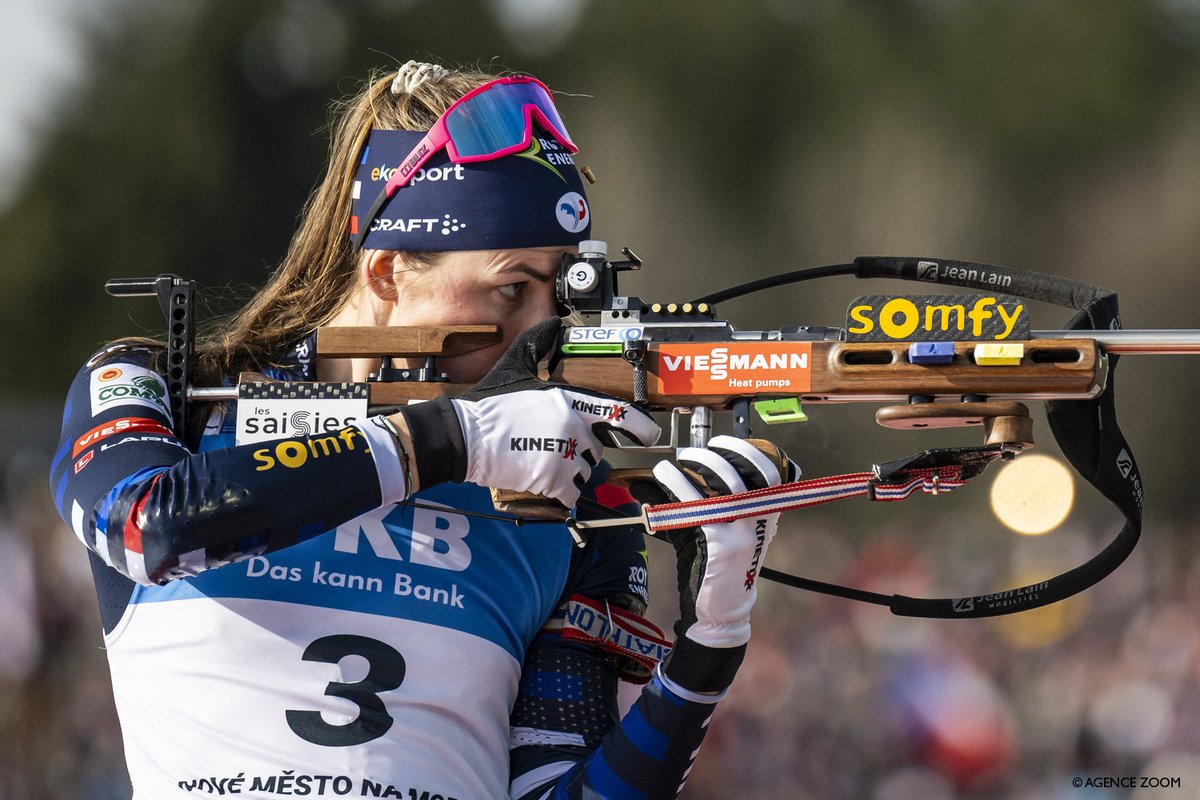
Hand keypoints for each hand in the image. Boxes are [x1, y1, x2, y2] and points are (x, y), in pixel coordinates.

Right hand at [399, 318, 659, 506]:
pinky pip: (571, 494)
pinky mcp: (554, 481)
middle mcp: (574, 426)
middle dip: (580, 454)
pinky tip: (540, 482)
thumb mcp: (516, 366)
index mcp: (570, 399)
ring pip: (584, 473)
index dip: (639, 427)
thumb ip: (538, 344)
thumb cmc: (489, 404)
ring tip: (540, 463)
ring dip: (569, 474)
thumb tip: (553, 325)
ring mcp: (566, 455)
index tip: (650, 435)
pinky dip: (560, 493)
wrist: (464, 436)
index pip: (618, 414)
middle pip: (596, 450)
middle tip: (552, 451)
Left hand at [638, 435, 794, 692]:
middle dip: (713, 454)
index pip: (769, 469)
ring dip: (693, 465)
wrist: (721, 611)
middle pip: (741, 471)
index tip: (721, 442)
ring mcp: (743, 532)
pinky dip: (678, 486)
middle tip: (690, 453)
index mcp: (766, 513)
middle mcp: (759, 520)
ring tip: (672, 464)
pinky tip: (664, 479)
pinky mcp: (722, 544)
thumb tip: (665, 476)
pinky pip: (699, 506)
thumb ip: (701, 502)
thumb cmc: (717, 567)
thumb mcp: (719, 530)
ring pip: (722, 484)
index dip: (746, 449)